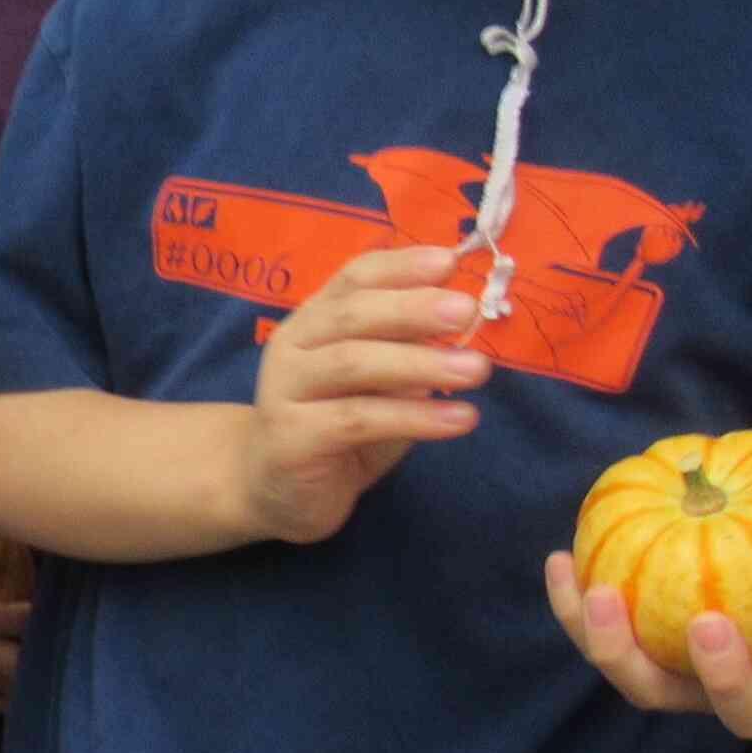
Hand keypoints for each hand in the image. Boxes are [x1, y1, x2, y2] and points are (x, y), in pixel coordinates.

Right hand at [237, 246, 488, 546]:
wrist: (274, 491)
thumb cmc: (335, 429)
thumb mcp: (380, 384)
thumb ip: (408, 352)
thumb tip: (459, 328)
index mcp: (315, 320)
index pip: (354, 278)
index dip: (401, 266)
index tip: (450, 262)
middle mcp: (293, 346)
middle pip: (352, 315)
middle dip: (413, 308)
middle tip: (467, 311)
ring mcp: (286, 391)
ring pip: (353, 363)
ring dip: (421, 363)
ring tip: (477, 370)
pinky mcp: (293, 438)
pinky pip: (358, 420)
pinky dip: (415, 417)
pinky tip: (460, 419)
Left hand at [544, 453, 751, 739]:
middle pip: (746, 713)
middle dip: (726, 677)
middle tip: (708, 623)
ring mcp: (694, 688)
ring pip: (655, 693)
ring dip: (624, 653)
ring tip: (603, 596)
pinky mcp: (643, 668)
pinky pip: (606, 648)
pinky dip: (577, 612)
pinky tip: (560, 561)